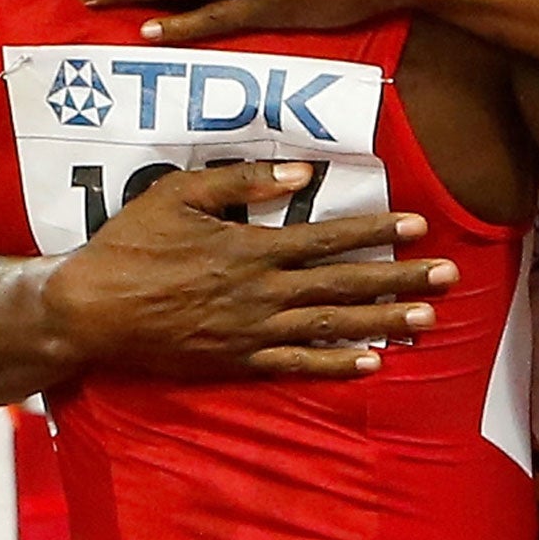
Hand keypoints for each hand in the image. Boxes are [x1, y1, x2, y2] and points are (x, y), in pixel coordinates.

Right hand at [46, 159, 458, 378]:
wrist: (90, 310)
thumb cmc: (130, 244)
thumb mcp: (178, 194)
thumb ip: (240, 183)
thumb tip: (299, 173)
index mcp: (250, 248)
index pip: (328, 238)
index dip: (375, 231)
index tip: (417, 225)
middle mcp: (261, 292)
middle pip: (343, 285)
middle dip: (399, 278)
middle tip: (448, 275)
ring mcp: (251, 331)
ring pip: (329, 327)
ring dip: (382, 322)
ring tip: (427, 319)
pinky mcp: (237, 361)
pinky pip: (295, 365)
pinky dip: (335, 365)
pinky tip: (371, 364)